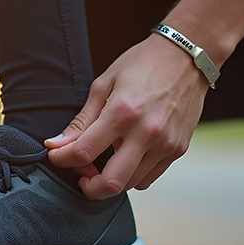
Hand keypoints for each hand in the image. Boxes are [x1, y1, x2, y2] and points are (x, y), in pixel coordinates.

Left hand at [45, 35, 208, 198]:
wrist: (186, 56)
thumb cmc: (143, 64)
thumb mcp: (104, 84)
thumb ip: (81, 121)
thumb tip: (57, 144)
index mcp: (122, 113)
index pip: (83, 152)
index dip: (62, 159)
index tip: (57, 156)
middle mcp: (146, 133)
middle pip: (110, 183)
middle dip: (88, 187)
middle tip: (81, 175)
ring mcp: (165, 144)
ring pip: (130, 185)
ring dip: (110, 180)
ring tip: (103, 162)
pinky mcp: (178, 149)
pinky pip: (149, 178)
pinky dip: (132, 176)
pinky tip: (125, 158)